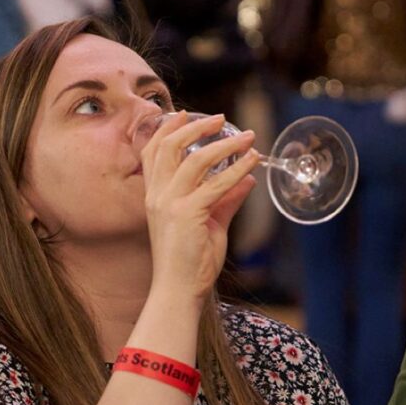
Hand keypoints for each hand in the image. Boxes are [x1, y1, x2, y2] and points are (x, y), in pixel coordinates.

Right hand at [140, 112, 258, 301]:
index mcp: (155, 196)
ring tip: (246, 138)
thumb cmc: (190, 262)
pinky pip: (216, 184)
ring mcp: (170, 203)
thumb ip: (226, 199)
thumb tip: (247, 178)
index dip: (167, 129)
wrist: (178, 290)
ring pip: (196, 159)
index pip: (153, 152)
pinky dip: (236, 168)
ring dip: (225, 144)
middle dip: (196, 127)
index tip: (184, 114)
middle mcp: (158, 195)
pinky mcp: (188, 214)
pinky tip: (251, 162)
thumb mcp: (210, 223)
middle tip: (220, 118)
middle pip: (170, 147)